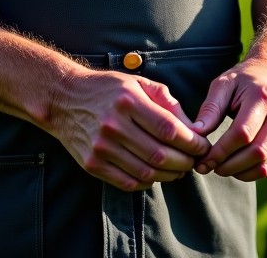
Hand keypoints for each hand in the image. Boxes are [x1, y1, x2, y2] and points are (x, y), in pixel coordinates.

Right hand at [50, 69, 210, 190]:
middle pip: (160, 154)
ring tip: (180, 169)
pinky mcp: (92, 164)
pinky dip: (148, 181)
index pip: (169, 129)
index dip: (191, 142)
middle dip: (185, 161)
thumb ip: (167, 103)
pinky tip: (156, 173)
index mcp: (128, 101)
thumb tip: (193, 128)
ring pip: (147, 172)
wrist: (64, 99)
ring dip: (170, 175)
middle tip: (195, 161)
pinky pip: (128, 182)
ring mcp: (101, 148)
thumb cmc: (108, 88)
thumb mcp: (138, 83)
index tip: (202, 145)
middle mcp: (114, 125)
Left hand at [191, 58, 266, 180]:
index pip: (242, 133)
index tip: (203, 161)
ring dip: (241, 173)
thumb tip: (196, 134)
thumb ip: (210, 108)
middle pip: (256, 152)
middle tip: (211, 168)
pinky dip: (254, 172)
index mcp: (264, 96)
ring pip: (266, 164)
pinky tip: (239, 166)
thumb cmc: (243, 80)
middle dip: (230, 166)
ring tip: (222, 168)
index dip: (221, 151)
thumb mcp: (223, 84)